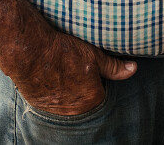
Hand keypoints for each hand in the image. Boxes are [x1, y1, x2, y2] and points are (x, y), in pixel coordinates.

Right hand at [9, 30, 137, 116]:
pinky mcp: (41, 106)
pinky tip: (51, 76)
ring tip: (63, 71)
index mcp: (92, 99)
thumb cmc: (64, 52)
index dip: (97, 78)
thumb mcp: (94, 56)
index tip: (89, 67)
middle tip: (75, 68)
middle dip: (83, 86)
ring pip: (69, 102)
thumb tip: (133, 69)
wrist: (30, 53)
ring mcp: (57, 110)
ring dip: (68, 90)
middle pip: (86, 99)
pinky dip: (54, 92)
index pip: (102, 92)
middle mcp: (75, 110)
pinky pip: (53, 102)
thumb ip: (114, 67)